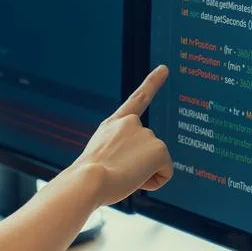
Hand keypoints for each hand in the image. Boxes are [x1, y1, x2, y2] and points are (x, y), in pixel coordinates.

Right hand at [71, 65, 173, 205]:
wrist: (87, 180)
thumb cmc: (86, 178)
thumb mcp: (99, 158)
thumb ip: (118, 154)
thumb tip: (131, 170)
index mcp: (114, 124)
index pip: (137, 99)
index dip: (153, 82)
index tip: (165, 68)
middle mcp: (131, 123)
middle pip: (147, 151)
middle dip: (137, 166)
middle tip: (115, 172)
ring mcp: (147, 134)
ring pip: (154, 164)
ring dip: (142, 175)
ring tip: (120, 175)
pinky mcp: (160, 149)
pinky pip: (165, 173)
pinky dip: (154, 182)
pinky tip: (134, 179)